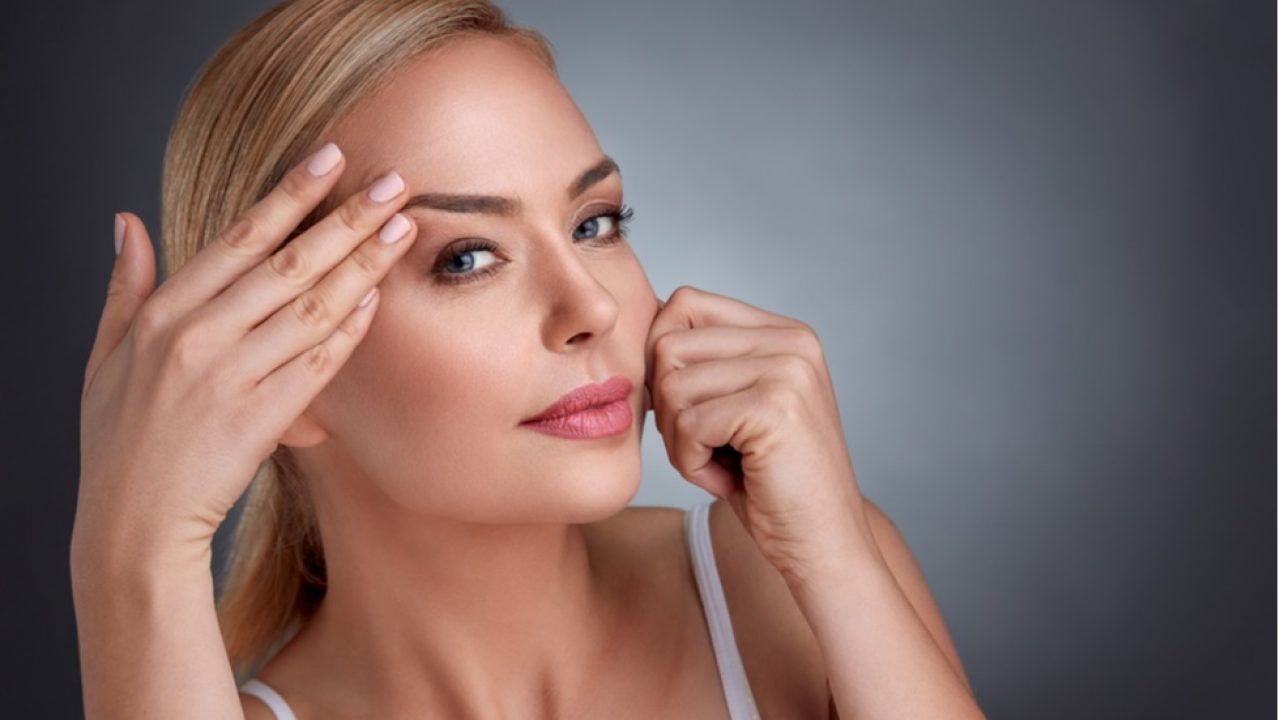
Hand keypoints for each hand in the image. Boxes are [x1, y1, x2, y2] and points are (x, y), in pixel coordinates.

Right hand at [74, 143, 416, 563]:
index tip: (332, 158)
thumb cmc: (121, 440)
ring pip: (312, 307)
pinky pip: (317, 363)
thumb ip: (124, 287)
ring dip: (364, 264)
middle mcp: (198, 336)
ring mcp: (230, 377)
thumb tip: (126, 221)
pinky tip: (381, 299)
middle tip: (394, 182)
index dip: (290, 194)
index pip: (239, 237)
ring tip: (403, 229)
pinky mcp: (260, 418)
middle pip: (287, 263)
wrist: (131, 524)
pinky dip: (350, 330)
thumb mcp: (105, 356)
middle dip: (347, 218)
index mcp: (163, 313)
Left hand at [645, 285, 871, 579]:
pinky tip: (730, 479)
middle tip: (708, 445)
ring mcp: (787, 371)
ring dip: (681, 441)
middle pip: (669, 344)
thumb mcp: (735, 407)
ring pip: (671, 386)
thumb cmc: (770, 484)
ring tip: (724, 463)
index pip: (685, 304)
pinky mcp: (775, 407)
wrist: (823, 545)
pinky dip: (692, 464)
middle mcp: (792, 340)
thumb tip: (644, 322)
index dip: (663, 359)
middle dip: (669, 407)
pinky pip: (687, 425)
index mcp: (784, 332)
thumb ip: (705, 361)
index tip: (686, 408)